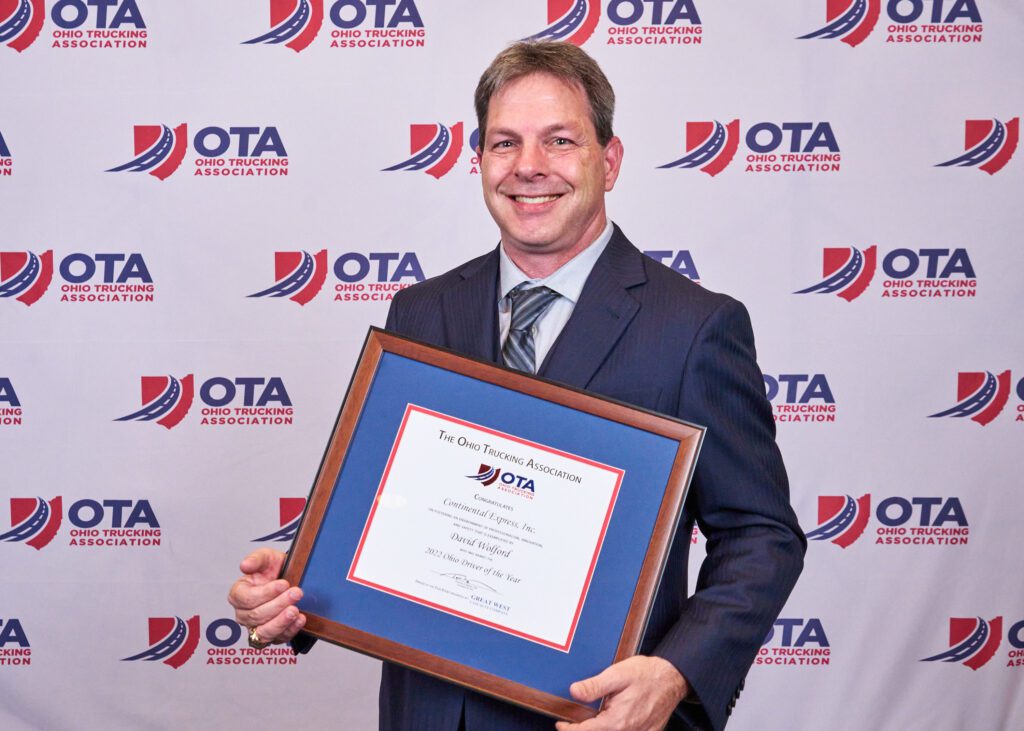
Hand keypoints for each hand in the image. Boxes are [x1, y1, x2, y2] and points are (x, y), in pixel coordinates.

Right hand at [227, 548, 305, 643]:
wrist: (290, 577)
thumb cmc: (273, 568)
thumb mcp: (266, 557)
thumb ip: (255, 559)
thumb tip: (245, 565)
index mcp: (238, 594)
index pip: (246, 599)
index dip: (265, 593)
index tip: (283, 584)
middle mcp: (244, 613)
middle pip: (256, 615)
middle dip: (279, 604)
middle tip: (296, 593)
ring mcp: (256, 627)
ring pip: (264, 632)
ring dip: (281, 622)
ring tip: (295, 611)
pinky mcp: (272, 635)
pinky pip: (279, 638)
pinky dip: (290, 630)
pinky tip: (300, 619)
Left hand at [554, 656, 688, 730]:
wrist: (672, 677)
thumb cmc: (646, 674)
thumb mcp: (616, 674)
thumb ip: (594, 686)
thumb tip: (574, 692)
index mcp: (617, 721)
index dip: (570, 730)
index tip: (561, 725)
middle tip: (574, 723)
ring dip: (600, 729)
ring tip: (594, 720)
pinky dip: (617, 728)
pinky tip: (613, 721)